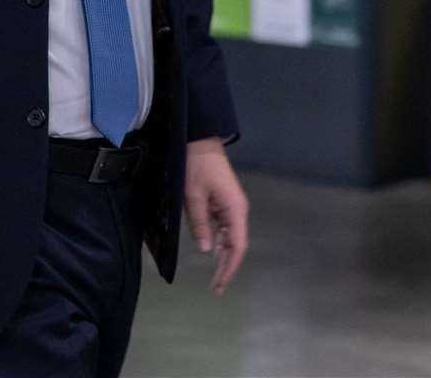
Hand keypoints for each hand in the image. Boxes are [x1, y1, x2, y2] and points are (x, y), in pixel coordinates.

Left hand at [184, 137, 248, 294]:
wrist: (199, 141)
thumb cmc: (196, 165)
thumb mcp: (193, 195)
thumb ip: (199, 224)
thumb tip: (206, 250)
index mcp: (235, 210)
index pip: (237, 247)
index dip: (229, 268)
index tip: (220, 284)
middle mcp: (238, 211)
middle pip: (236, 245)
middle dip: (227, 267)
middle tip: (216, 288)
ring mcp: (232, 207)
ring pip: (231, 238)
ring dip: (224, 257)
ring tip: (215, 276)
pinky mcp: (224, 203)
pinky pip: (224, 228)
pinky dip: (220, 242)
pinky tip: (212, 252)